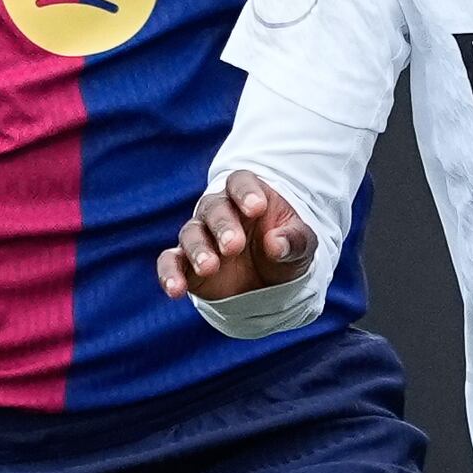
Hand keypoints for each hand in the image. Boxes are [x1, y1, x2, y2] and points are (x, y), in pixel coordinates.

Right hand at [156, 171, 318, 304]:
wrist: (270, 281)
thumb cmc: (286, 249)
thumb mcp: (302, 244)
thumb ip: (294, 240)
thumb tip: (276, 244)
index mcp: (249, 195)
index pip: (241, 183)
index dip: (246, 193)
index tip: (256, 208)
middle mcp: (220, 211)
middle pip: (214, 208)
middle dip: (223, 226)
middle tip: (234, 246)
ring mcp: (201, 236)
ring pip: (191, 233)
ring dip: (198, 250)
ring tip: (209, 268)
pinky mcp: (186, 262)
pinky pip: (171, 262)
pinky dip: (169, 273)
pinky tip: (175, 290)